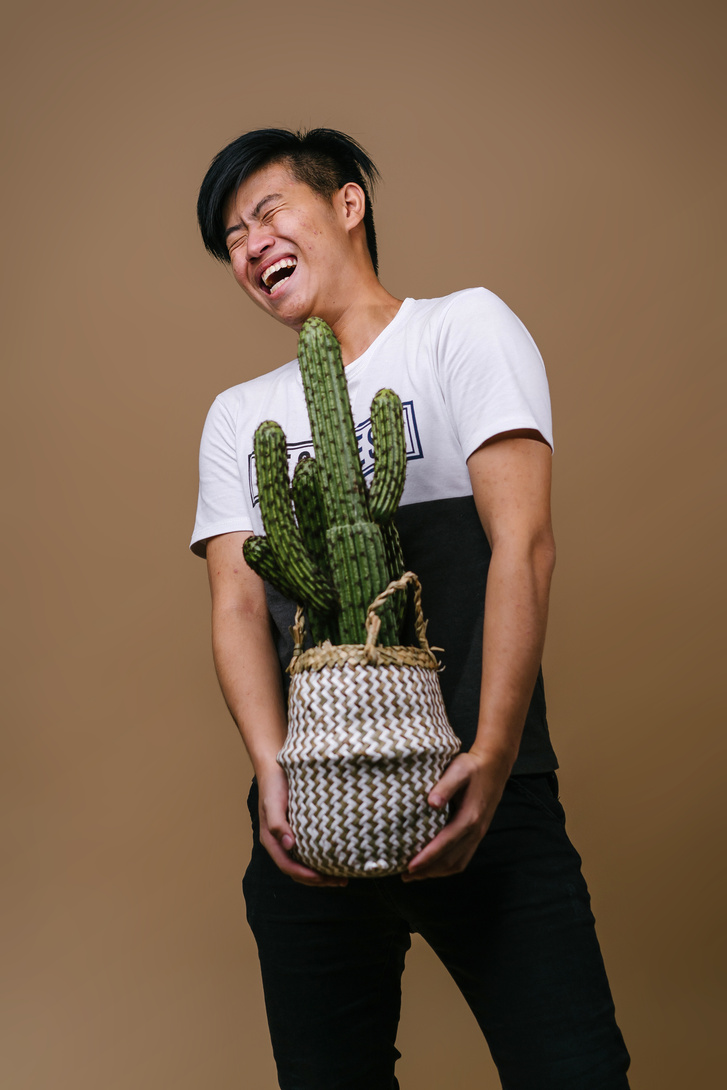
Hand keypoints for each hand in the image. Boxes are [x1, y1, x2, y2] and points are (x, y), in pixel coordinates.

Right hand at [257, 764, 347, 887]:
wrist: (275, 769)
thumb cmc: (274, 785)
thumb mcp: (273, 803)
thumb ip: (277, 823)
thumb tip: (289, 845)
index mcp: (270, 840)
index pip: (287, 865)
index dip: (304, 875)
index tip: (322, 878)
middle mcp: (280, 843)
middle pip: (297, 870)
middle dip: (317, 880)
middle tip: (340, 882)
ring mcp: (288, 838)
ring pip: (303, 864)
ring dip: (320, 874)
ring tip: (341, 878)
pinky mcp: (298, 831)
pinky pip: (308, 852)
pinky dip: (320, 860)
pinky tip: (335, 859)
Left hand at [401, 750, 510, 881]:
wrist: (494, 766)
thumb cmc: (472, 767)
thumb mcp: (458, 770)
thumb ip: (445, 786)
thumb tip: (431, 802)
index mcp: (469, 817)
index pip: (445, 844)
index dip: (427, 858)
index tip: (409, 866)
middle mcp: (475, 831)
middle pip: (450, 860)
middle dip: (427, 870)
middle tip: (405, 875)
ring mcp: (478, 834)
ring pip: (457, 863)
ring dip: (436, 872)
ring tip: (415, 875)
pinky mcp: (477, 834)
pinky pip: (463, 858)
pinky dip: (447, 867)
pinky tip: (433, 866)